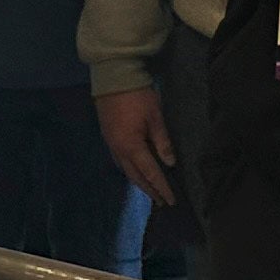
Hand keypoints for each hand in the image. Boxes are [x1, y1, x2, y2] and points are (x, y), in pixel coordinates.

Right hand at [97, 88, 177, 207]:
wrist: (114, 77)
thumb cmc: (138, 96)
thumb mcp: (155, 117)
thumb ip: (162, 142)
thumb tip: (169, 163)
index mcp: (131, 146)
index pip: (150, 173)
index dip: (161, 187)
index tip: (171, 200)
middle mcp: (118, 149)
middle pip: (135, 176)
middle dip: (149, 189)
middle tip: (161, 201)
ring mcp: (111, 143)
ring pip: (125, 169)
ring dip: (139, 181)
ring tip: (150, 190)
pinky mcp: (108, 136)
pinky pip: (119, 160)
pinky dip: (130, 170)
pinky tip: (136, 171)